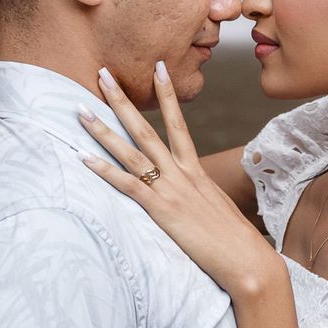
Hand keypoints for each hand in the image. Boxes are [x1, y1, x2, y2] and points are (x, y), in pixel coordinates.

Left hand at [78, 63, 280, 298]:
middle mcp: (181, 174)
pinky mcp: (162, 210)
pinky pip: (127, 185)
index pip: (178, 124)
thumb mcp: (217, 208)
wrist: (247, 259)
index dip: (167, 95)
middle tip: (103, 73)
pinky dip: (104, 170)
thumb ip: (200, 195)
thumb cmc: (235, 241)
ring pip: (131, 151)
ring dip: (103, 129)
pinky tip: (83, 158)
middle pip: (147, 129)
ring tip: (81, 109)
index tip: (158, 68)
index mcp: (195, 172)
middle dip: (123, 100)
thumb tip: (193, 195)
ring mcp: (170, 190)